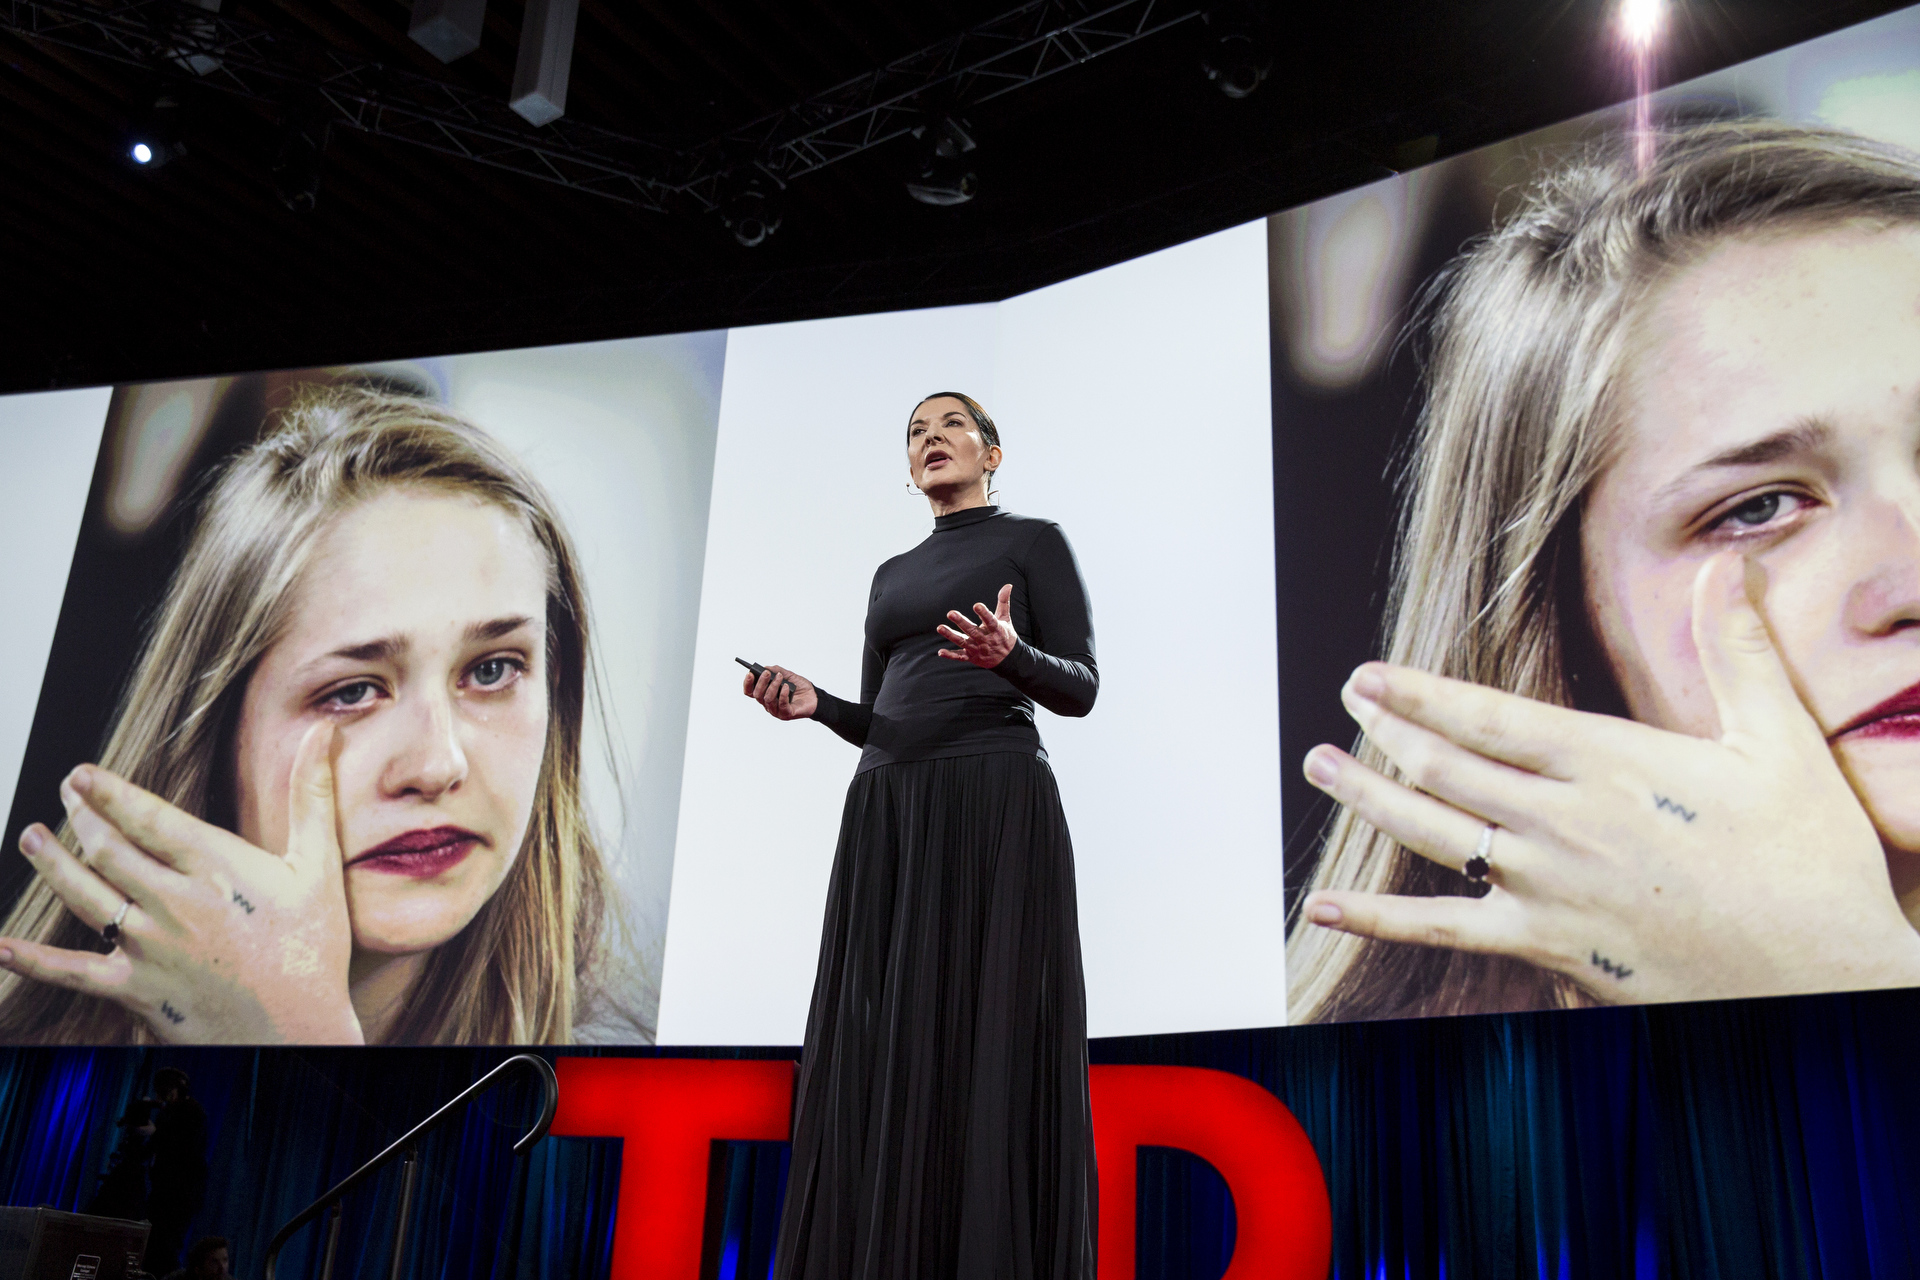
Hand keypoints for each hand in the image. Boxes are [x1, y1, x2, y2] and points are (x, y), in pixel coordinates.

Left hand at [1, 722, 362, 1043]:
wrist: (301, 1030)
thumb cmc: (313, 949)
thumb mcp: (318, 866)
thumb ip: (313, 795)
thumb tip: (323, 731)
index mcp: (216, 866)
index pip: (148, 816)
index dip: (108, 791)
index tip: (82, 773)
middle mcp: (174, 902)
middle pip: (108, 848)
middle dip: (80, 815)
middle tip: (64, 794)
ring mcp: (150, 947)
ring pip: (84, 895)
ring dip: (51, 864)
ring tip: (31, 838)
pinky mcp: (136, 989)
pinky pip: (71, 971)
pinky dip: (31, 959)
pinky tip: (2, 946)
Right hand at [743, 664, 817, 719]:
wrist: (814, 697)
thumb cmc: (800, 687)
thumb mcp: (788, 675)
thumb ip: (776, 671)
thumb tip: (766, 667)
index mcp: (766, 694)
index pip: (750, 692)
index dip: (748, 684)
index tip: (750, 674)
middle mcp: (768, 704)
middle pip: (757, 695)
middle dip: (761, 683)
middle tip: (766, 673)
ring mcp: (776, 710)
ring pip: (767, 699)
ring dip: (773, 686)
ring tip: (780, 678)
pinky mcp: (786, 714)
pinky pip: (781, 705)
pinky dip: (783, 694)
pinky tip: (787, 687)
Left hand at [937, 583, 1017, 668]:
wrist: (1008, 660)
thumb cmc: (1005, 635)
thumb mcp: (1005, 618)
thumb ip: (1003, 602)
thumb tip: (1008, 584)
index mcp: (995, 629)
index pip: (990, 621)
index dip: (984, 613)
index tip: (976, 605)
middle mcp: (985, 640)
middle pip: (972, 631)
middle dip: (961, 622)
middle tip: (950, 613)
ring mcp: (977, 649)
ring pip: (963, 642)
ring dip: (951, 635)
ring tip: (939, 627)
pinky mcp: (971, 656)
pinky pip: (960, 657)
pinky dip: (950, 655)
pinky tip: (940, 652)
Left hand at [1301, 552, 1919, 1004]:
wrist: (1824, 979)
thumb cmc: (1808, 862)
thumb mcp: (1780, 745)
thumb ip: (1739, 653)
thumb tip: (1731, 567)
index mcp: (1609, 764)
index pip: (1488, 717)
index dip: (1417, 693)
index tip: (1368, 674)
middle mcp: (1562, 822)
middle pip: (1445, 767)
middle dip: (1385, 731)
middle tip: (1344, 704)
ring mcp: (1546, 887)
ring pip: (1430, 833)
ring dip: (1368, 796)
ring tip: (1319, 765)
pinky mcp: (1546, 946)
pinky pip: (1442, 928)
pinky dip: (1376, 918)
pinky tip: (1323, 906)